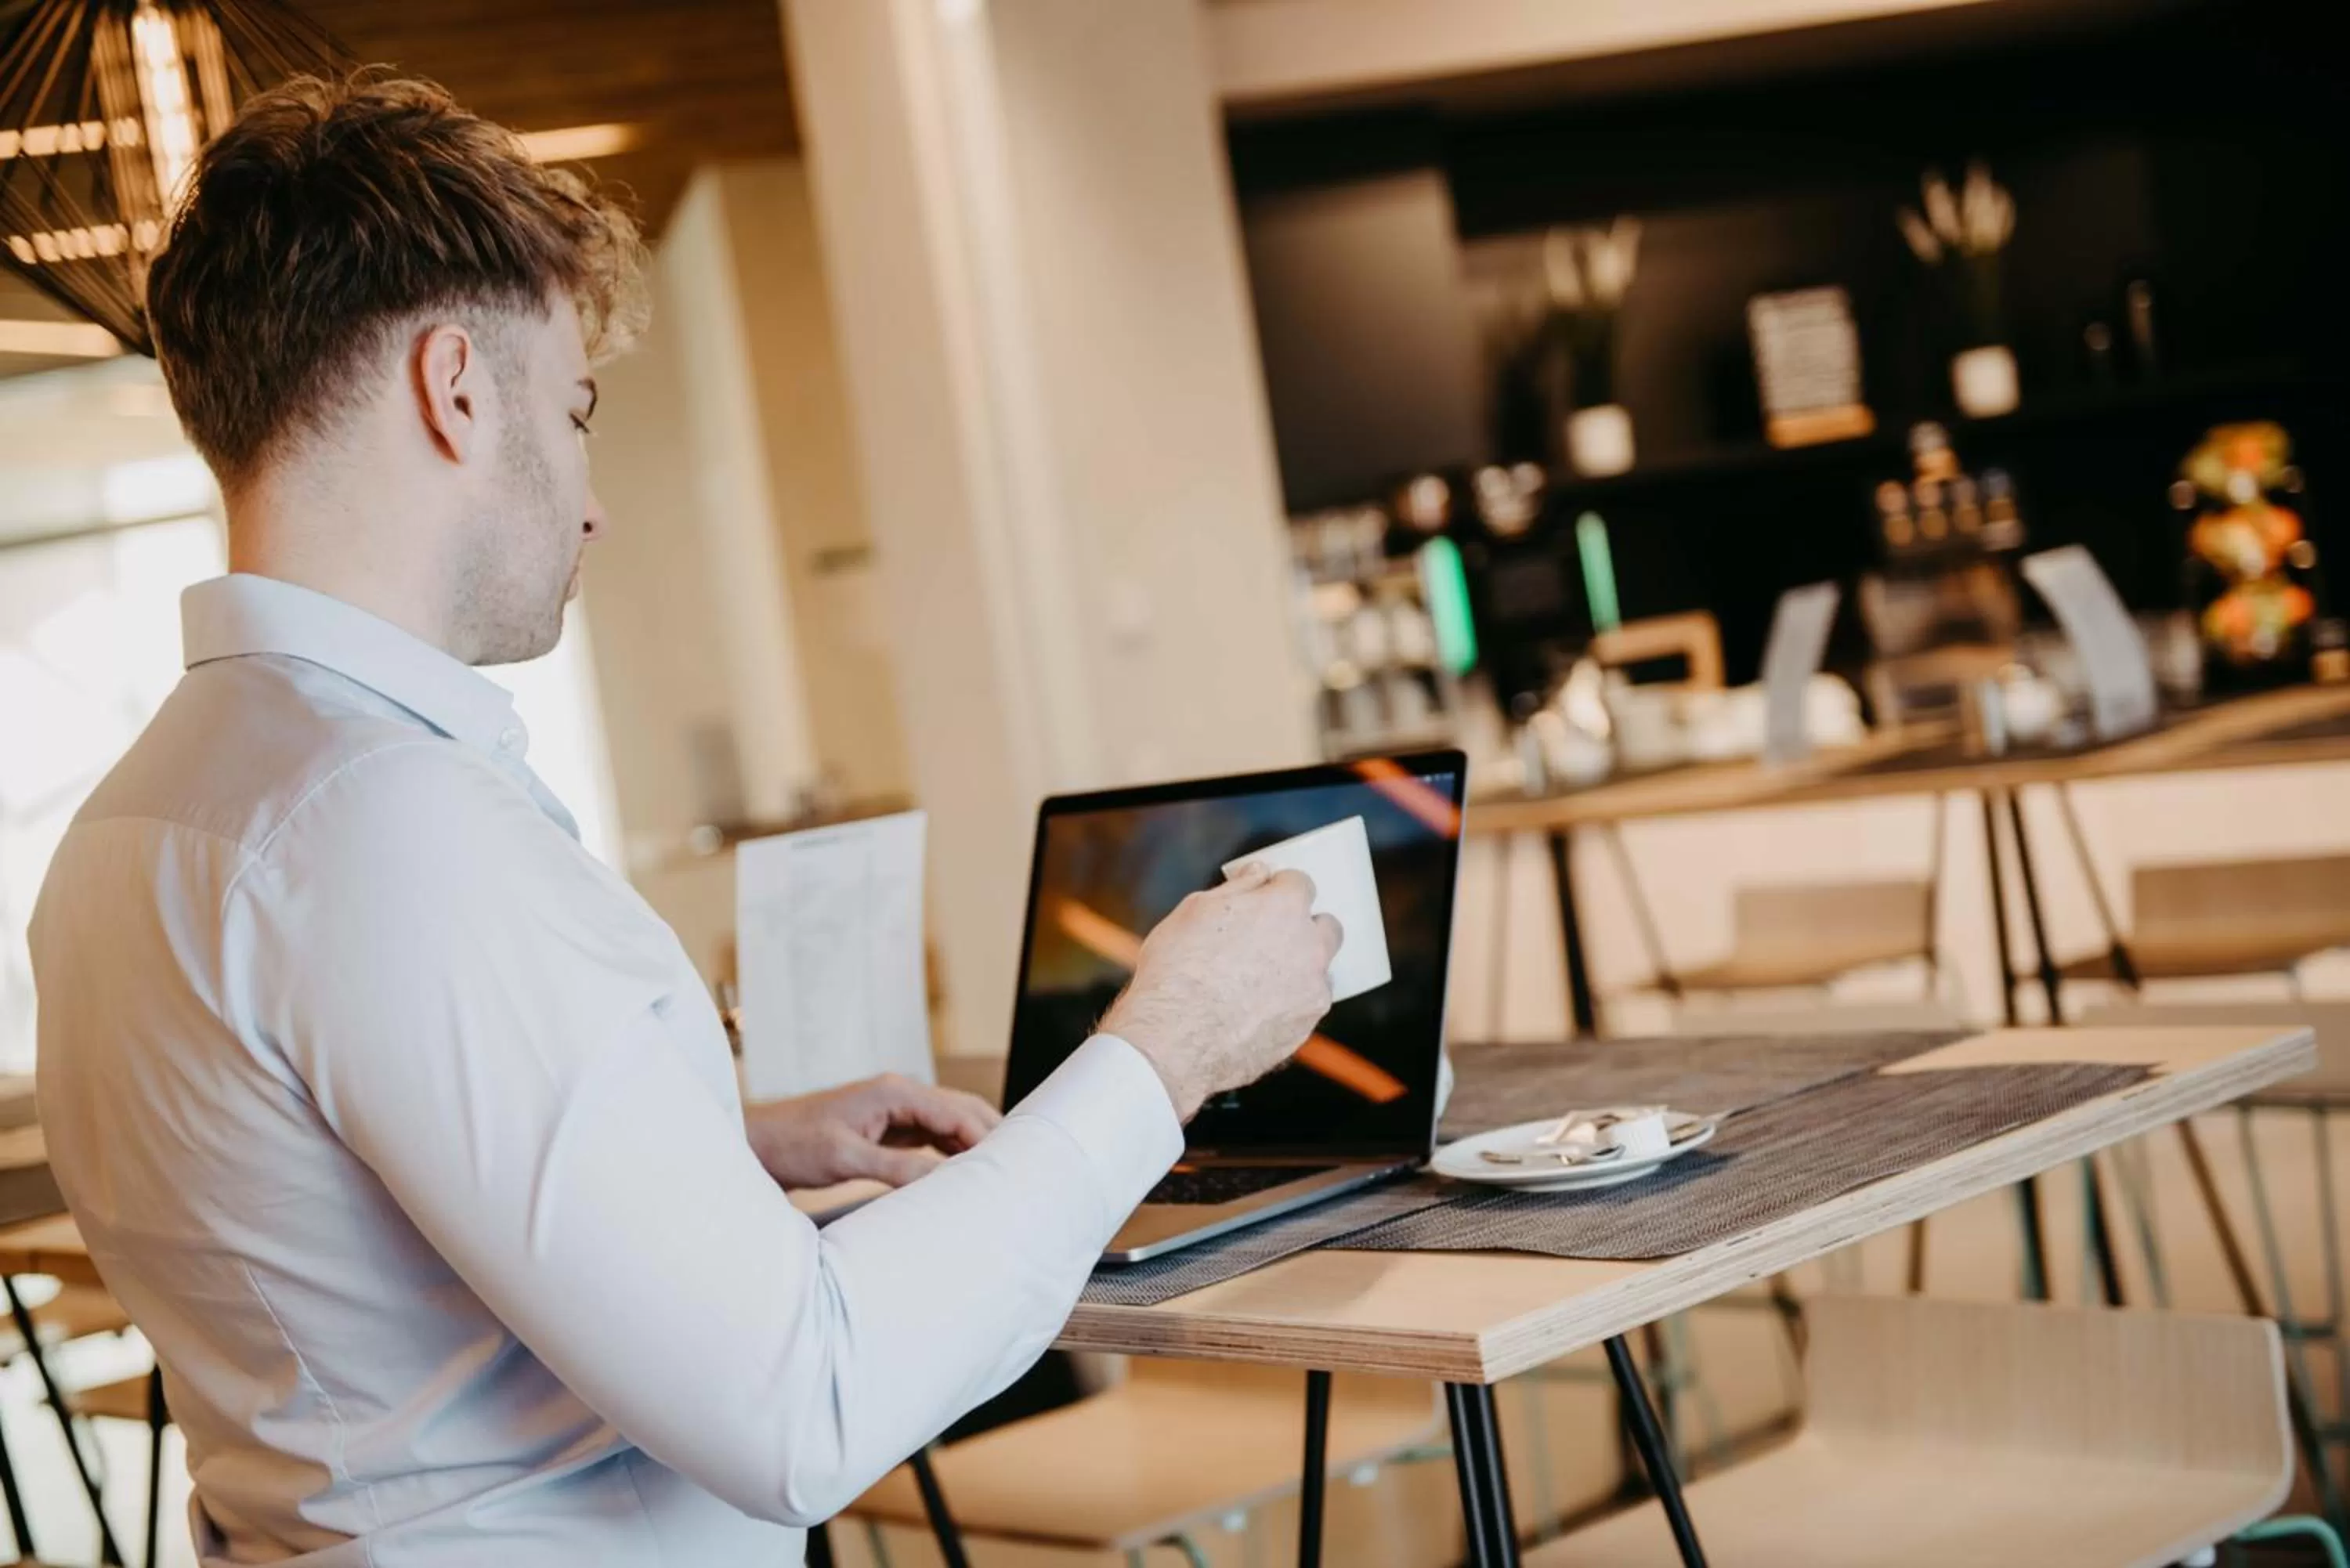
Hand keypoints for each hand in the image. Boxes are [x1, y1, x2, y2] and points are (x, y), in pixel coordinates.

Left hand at [744, 1075, 1001, 1189]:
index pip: (956, 1112)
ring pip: (950, 1124)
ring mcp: (895, 1111)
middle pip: (962, 1110)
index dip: (986, 1137)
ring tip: (1002, 1173)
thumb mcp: (845, 1158)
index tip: (1011, 1165)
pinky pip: (932, 1138)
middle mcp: (899, 1095)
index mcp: (893, 1092)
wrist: (759, 1145)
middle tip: (1023, 1166)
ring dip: (974, 1145)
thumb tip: (944, 1181)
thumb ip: (896, 1168)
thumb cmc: (794, 1145)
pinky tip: (965, 1174)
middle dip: (992, 1134)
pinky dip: (952, 1154)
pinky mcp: (888, 1129)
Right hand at [1100, 863, 1341, 1120]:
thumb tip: (1258, 874)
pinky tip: (1255, 1011)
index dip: (1280, 889)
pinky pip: (1307, 1007)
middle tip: (1271, 938)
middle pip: (1326, 927)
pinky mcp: (1306, 1028)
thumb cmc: (1177, 971)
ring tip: (1257, 982)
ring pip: (1319, 971)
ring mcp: (1312, 990)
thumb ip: (1238, 888)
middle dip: (1305, 927)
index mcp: (1284, 908)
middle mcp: (1310, 946)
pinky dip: (1290, 1005)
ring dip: (1300, 969)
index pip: (1301, 883)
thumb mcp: (1195, 911)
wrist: (1173, 1041)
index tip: (1266, 898)